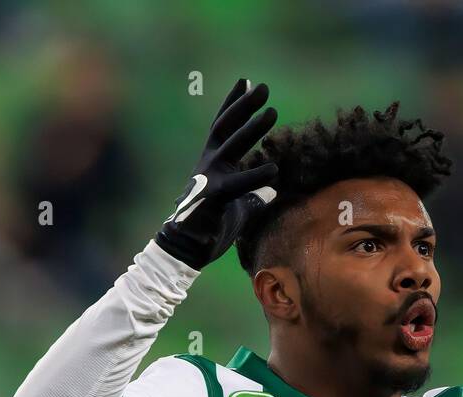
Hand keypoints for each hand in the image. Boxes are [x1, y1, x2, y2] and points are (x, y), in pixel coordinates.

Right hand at [154, 78, 278, 270]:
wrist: (187, 250)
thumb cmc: (210, 227)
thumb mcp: (238, 207)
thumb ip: (253, 195)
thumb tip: (271, 192)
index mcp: (214, 163)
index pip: (224, 127)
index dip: (234, 104)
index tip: (246, 81)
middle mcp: (209, 164)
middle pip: (227, 127)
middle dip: (244, 106)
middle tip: (262, 87)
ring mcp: (210, 178)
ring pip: (231, 146)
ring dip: (252, 128)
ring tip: (272, 112)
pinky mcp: (214, 198)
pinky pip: (238, 184)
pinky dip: (256, 177)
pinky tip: (274, 170)